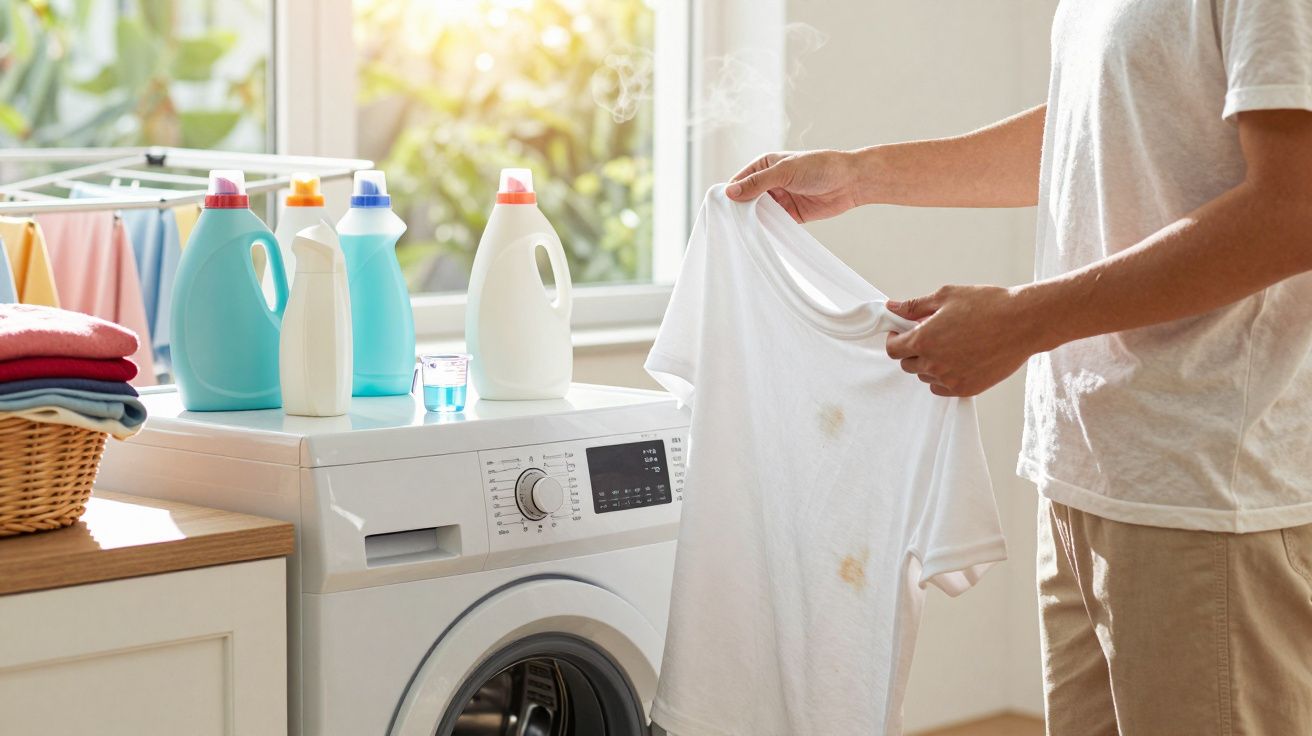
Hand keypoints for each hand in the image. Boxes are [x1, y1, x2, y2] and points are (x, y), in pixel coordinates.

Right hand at [726, 149, 867, 222]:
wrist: (850, 182)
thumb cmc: (820, 167)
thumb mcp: (784, 172)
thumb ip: (757, 183)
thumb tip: (730, 192)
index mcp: (764, 166)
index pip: (739, 181)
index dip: (730, 194)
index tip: (721, 210)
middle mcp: (769, 182)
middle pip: (746, 199)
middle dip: (740, 211)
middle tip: (730, 225)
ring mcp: (779, 199)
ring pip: (758, 213)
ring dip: (753, 221)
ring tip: (743, 233)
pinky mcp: (790, 215)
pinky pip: (773, 224)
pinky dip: (767, 230)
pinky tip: (760, 237)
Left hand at [884, 284, 1051, 396]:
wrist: (1023, 323)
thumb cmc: (987, 305)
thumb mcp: (946, 297)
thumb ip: (915, 306)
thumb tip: (892, 307)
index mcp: (924, 340)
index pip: (893, 349)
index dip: (895, 339)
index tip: (901, 332)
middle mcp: (934, 364)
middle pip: (908, 364)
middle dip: (912, 350)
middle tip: (929, 335)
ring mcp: (950, 379)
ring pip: (926, 377)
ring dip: (929, 363)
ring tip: (949, 345)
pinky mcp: (967, 389)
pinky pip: (943, 388)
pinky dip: (944, 376)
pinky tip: (958, 360)